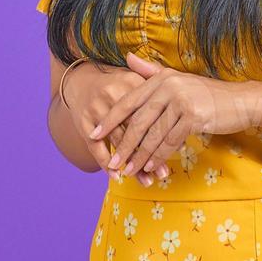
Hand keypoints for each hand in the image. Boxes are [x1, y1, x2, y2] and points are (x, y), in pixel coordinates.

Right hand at [62, 60, 167, 185]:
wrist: (81, 80)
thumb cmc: (118, 86)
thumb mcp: (137, 82)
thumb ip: (158, 98)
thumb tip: (180, 131)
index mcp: (130, 81)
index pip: (151, 110)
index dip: (165, 130)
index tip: (179, 148)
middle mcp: (113, 94)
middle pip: (135, 129)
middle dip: (151, 153)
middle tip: (163, 173)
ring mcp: (96, 108)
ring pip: (118, 142)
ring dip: (132, 164)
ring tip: (147, 180)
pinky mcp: (83, 121)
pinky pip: (96, 147)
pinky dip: (106, 163)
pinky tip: (117, 176)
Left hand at [88, 52, 260, 176]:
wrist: (241, 101)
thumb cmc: (208, 94)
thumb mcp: (178, 79)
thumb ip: (152, 71)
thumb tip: (128, 57)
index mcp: (161, 78)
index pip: (128, 101)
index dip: (109, 120)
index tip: (94, 135)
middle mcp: (168, 86)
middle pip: (137, 121)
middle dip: (122, 145)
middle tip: (111, 163)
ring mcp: (181, 100)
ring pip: (153, 134)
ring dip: (139, 156)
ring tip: (128, 170)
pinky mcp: (193, 116)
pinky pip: (170, 141)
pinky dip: (159, 156)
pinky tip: (151, 166)